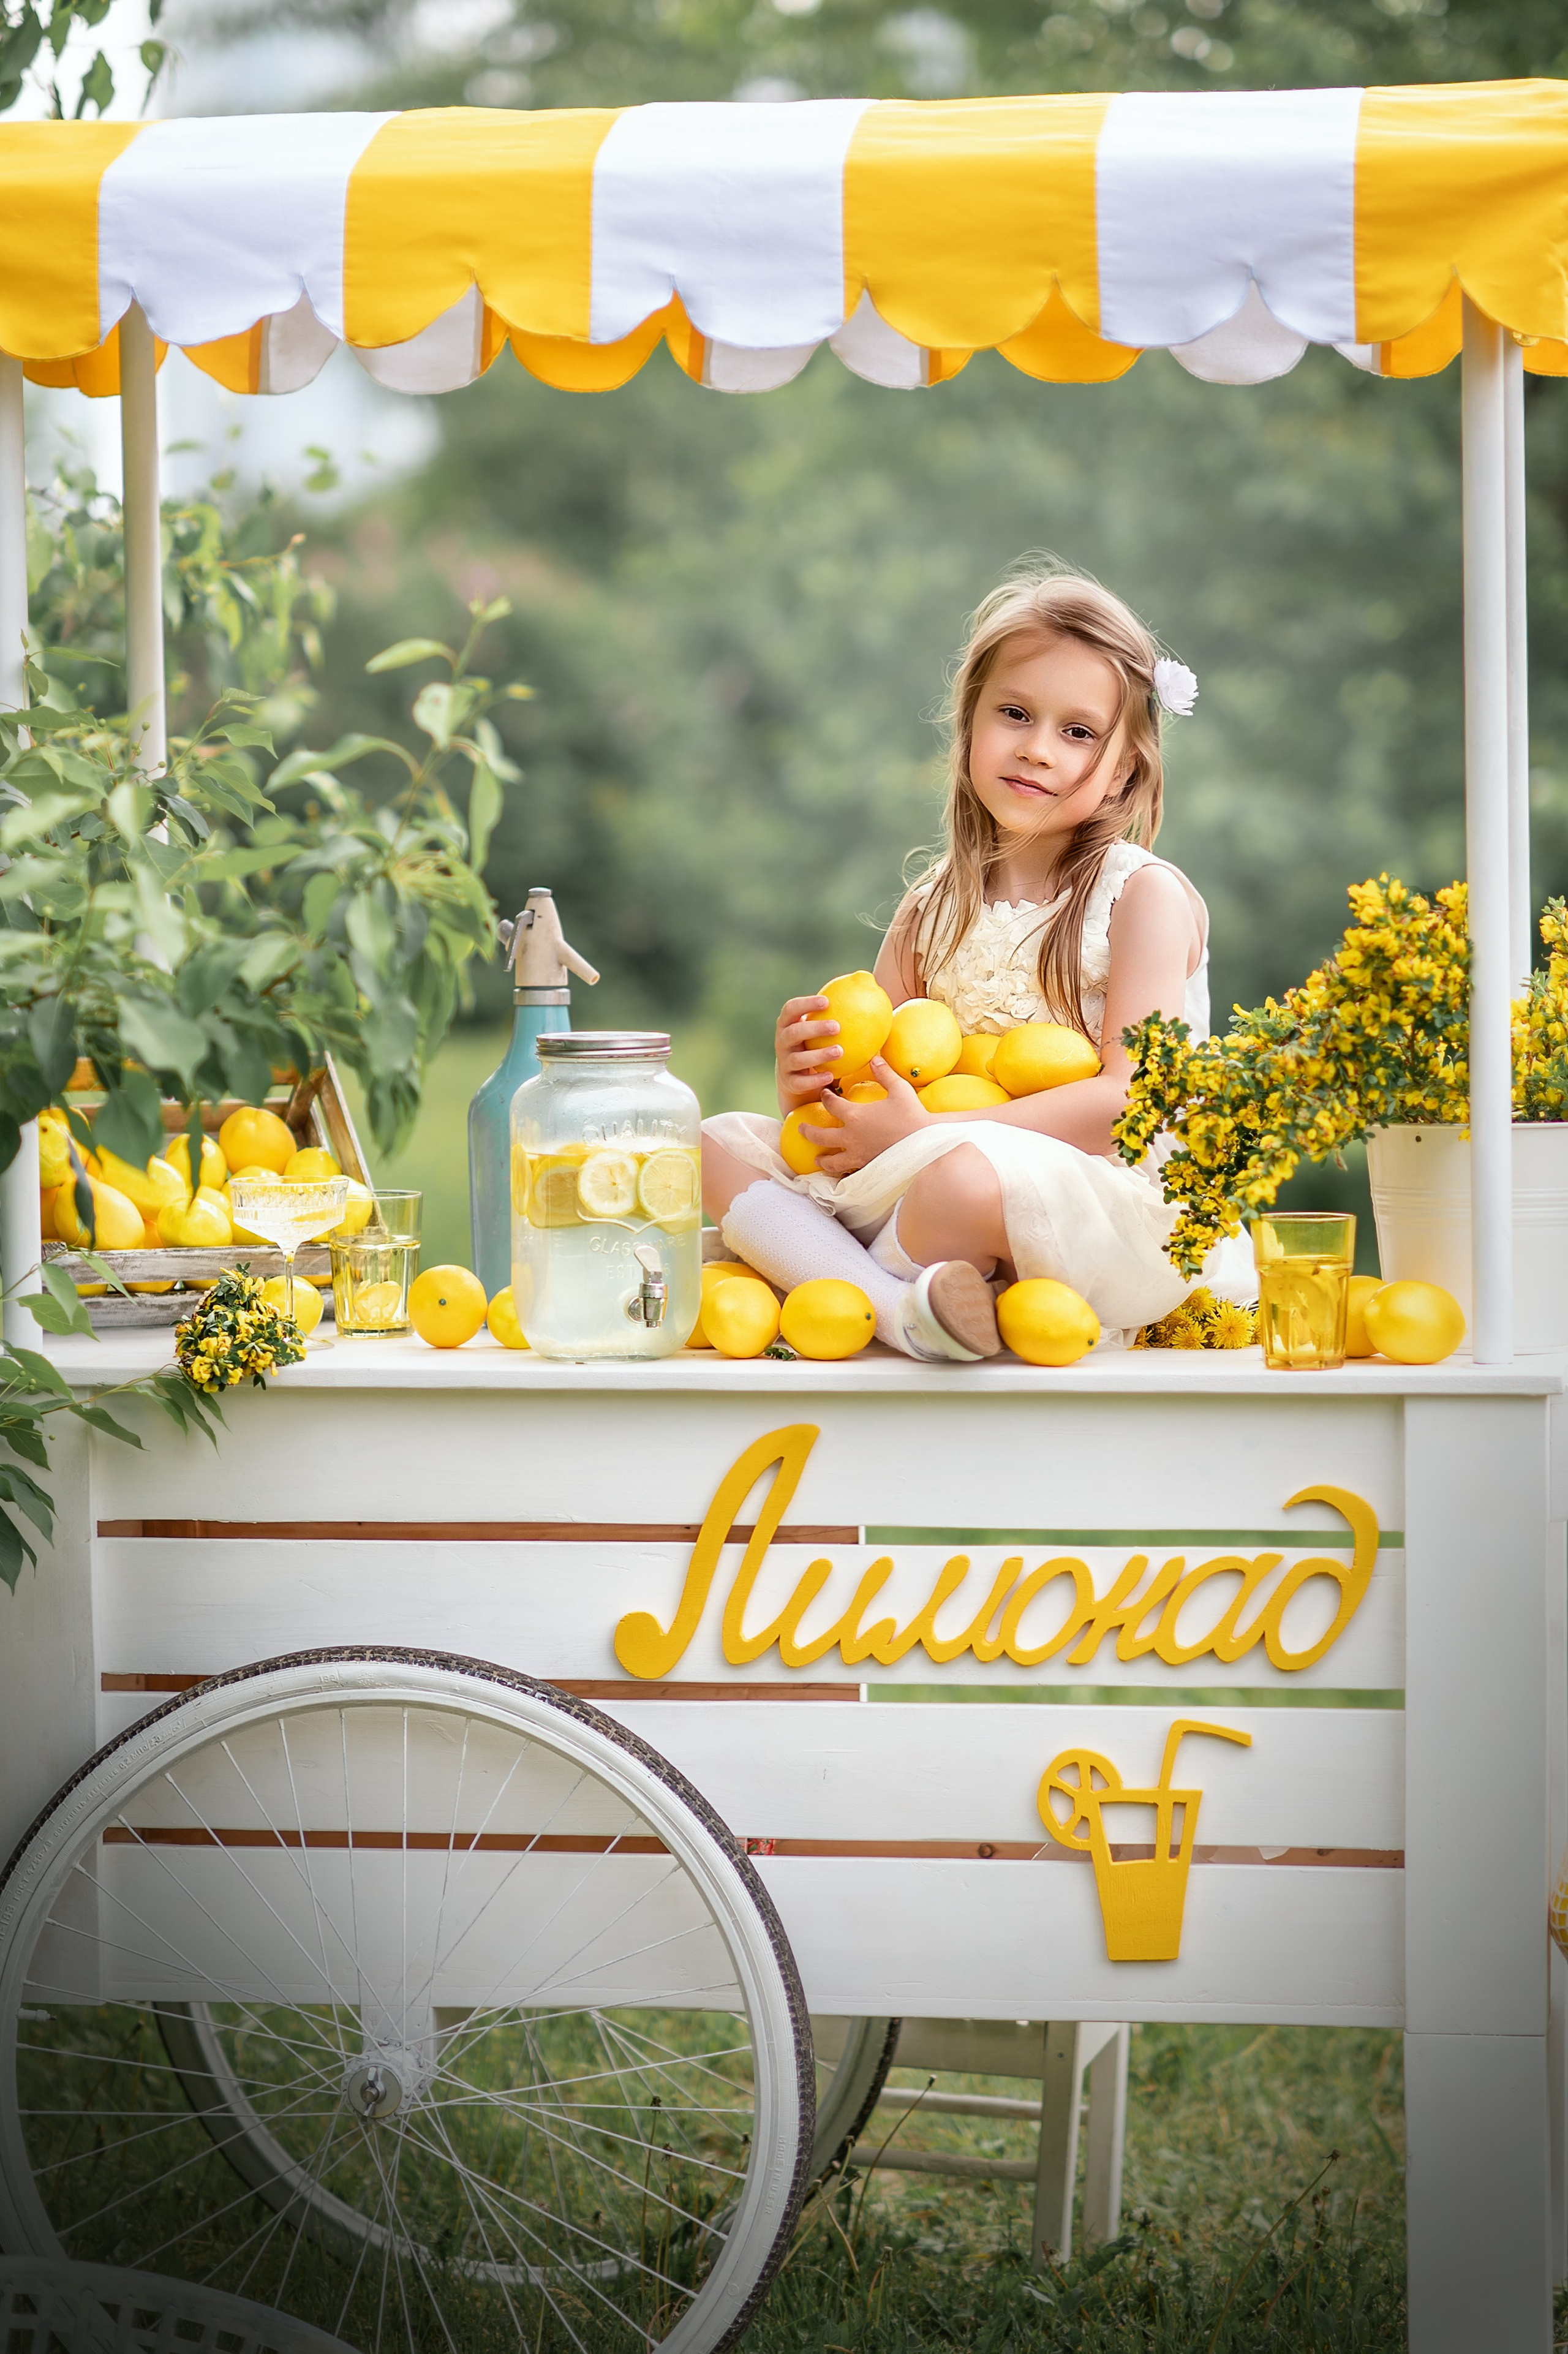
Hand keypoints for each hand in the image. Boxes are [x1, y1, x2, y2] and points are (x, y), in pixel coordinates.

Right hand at [776, 994, 841, 1112]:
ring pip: (798, 1059)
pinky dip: (814, 1079)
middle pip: (794, 1032)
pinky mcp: (789, 1082)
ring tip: (840, 1051)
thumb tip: (868, 977)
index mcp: (788, 1023)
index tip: (827, 1001)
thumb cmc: (816, 1042)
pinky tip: (831, 1075)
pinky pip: (800, 1082)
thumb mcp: (822, 1026)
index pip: (791, 1009)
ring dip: (818, 1055)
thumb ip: (841, 1006)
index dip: (806, 1004)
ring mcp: (785, 1063)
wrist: (799, 1075)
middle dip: (814, 1028)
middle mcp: (782, 1042)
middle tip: (837, 1027)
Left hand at [800, 1059, 928, 1175]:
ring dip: (822, 1159)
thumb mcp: (899, 1089)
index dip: (826, 1098)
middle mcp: (851, 1137)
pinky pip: (848, 1172)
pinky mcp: (867, 1168)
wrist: (925, 1144)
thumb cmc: (912, 1115)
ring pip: (831, 1160)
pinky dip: (841, 1173)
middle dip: (808, 1131)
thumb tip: (874, 1056)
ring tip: (816, 1159)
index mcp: (854, 1115)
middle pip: (821, 1136)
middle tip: (801, 1128)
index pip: (831, 1105)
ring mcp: (857, 1155)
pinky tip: (841, 1173)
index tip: (824, 1094)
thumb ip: (884, 1072)